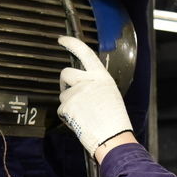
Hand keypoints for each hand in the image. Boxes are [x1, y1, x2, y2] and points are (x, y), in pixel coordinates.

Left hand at [57, 35, 131, 155]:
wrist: (112, 137)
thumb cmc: (114, 120)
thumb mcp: (110, 94)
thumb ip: (95, 85)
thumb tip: (82, 84)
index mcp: (101, 76)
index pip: (85, 53)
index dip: (72, 44)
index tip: (62, 39)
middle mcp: (87, 81)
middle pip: (65, 73)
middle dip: (65, 82)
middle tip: (70, 92)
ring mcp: (76, 93)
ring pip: (63, 94)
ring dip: (69, 103)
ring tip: (84, 114)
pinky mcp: (67, 106)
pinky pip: (61, 109)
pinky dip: (67, 116)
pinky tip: (80, 121)